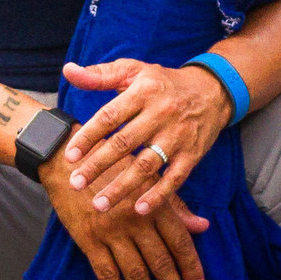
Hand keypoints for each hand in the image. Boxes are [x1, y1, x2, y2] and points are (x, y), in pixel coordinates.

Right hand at [42, 161, 208, 279]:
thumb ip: (173, 205)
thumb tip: (202, 226)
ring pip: (135, 272)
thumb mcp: (145, 178)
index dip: (192, 268)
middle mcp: (134, 220)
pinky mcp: (87, 238)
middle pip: (161, 262)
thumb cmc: (108, 165)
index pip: (180, 243)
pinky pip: (105, 271)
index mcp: (152, 204)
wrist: (64, 159)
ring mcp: (110, 231)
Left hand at [59, 56, 232, 216]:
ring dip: (122, 187)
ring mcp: (178, 137)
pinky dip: (158, 195)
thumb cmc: (162, 82)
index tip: (69, 156)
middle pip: (124, 144)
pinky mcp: (193, 154)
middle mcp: (160, 115)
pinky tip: (139, 209)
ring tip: (99, 205)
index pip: (109, 117)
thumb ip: (99, 75)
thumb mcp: (132, 70)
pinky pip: (175, 178)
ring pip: (147, 165)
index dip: (88, 137)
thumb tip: (68, 71)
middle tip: (75, 184)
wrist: (212, 91)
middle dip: (98, 166)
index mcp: (142, 92)